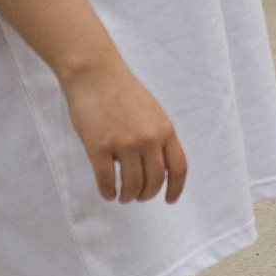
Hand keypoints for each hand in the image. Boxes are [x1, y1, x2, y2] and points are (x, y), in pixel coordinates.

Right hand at [60, 59, 187, 203]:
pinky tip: (108, 193)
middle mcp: (149, 139)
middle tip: (139, 197)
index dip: (176, 188)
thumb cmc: (123, 92)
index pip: (178, 167)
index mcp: (165, 130)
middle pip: (154, 180)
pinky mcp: (100, 146)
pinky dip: (108, 191)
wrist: (96, 75)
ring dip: (128, 195)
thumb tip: (159, 164)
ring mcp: (124, 143)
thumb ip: (158, 136)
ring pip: (131, 184)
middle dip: (147, 194)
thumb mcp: (153, 112)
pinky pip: (106, 179)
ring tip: (123, 197)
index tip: (170, 200)